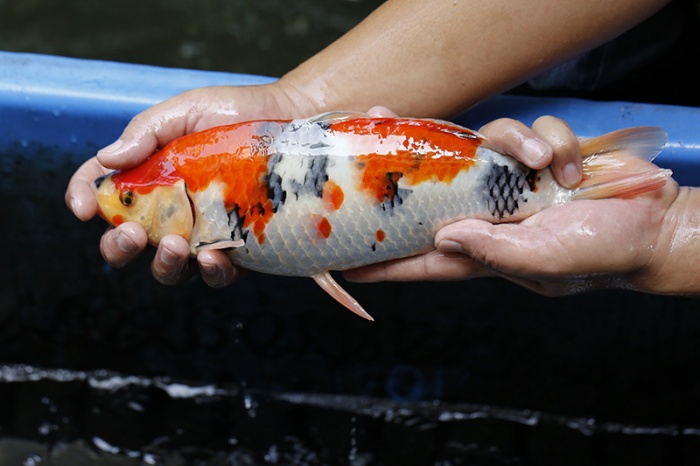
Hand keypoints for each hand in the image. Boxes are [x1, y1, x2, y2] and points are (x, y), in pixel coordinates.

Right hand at [65, 83, 307, 285]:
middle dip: (119, 246)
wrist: (295, 120)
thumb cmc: (237, 111)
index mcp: (146, 174)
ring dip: (164, 265)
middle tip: (134, 235)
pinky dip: (211, 271)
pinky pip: (217, 273)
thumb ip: (146, 131)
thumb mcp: (187, 110)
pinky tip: (213, 256)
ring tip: (176, 247)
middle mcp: (169, 209)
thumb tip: (108, 159)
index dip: (82, 199)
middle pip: (127, 241)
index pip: (101, 190)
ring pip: (169, 266)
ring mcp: (203, 232)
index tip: (83, 208)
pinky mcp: (238, 248)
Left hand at [344, 117, 680, 295]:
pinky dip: (552, 140)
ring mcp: (513, 184)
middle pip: (433, 187)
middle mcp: (490, 214)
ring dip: (513, 143)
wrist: (653, 224)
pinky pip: (530, 133)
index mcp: (484, 250)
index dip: (384, 261)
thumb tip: (446, 237)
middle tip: (375, 128)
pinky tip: (570, 161)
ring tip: (546, 161)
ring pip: (482, 145)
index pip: (422, 258)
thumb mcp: (543, 260)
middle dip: (405, 159)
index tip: (344, 262)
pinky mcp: (539, 158)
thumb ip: (493, 250)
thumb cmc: (601, 254)